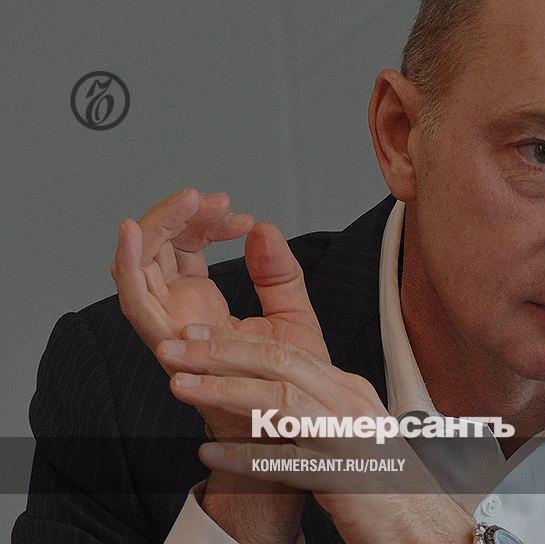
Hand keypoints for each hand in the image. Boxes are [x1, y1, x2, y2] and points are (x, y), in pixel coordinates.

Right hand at [110, 187, 328, 437]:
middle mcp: (179, 312)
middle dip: (179, 215)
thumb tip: (265, 227)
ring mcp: (169, 327)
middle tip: (212, 198)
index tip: (241, 216)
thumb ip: (279, 273)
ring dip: (156, 227)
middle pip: (157, 249)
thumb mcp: (292, 314)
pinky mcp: (166, 344)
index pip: (187, 246)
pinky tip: (131, 231)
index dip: (205, 222)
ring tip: (187, 201)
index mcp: (202, 302)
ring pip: (140, 265)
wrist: (293, 428)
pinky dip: (126, 264)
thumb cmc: (288, 382)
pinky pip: (134, 301)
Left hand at [158, 325, 476, 543]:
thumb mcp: (348, 430)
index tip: (195, 336)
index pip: (288, 350)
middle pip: (279, 363)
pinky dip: (244, 455)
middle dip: (220, 352)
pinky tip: (210, 453)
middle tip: (174, 349)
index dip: (236, 340)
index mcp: (348, 390)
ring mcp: (348, 436)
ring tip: (181, 386)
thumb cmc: (381, 482)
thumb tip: (262, 397)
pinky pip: (286, 461)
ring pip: (280, 400)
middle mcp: (350, 403)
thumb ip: (312, 409)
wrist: (421, 525)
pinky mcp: (343, 475)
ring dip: (225, 390)